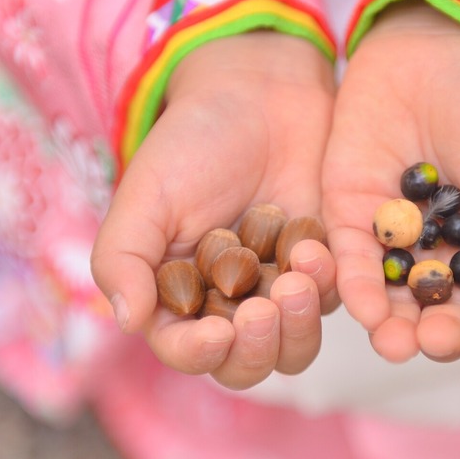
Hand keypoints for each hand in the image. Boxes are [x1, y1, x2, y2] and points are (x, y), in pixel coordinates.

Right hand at [92, 31, 338, 389]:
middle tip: (262, 311)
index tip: (216, 334)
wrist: (260, 93)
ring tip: (297, 282)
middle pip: (246, 364)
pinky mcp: (327, 271)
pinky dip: (327, 284)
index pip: (185, 351)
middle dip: (256, 348)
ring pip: (295, 348)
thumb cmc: (193, 143)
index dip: (199, 354)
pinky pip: (336, 300)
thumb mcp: (146, 195)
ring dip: (298, 327)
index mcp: (178, 299)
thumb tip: (126, 322)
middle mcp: (229, 307)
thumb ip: (123, 258)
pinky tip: (313, 246)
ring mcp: (281, 292)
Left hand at [323, 0, 459, 362]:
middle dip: (438, 332)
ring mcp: (396, 240)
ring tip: (393, 343)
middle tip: (434, 342)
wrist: (431, 46)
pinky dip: (355, 286)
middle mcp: (445, 254)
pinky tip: (362, 308)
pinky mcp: (350, 218)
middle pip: (442, 309)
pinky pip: (352, 262)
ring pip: (393, 298)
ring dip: (392, 326)